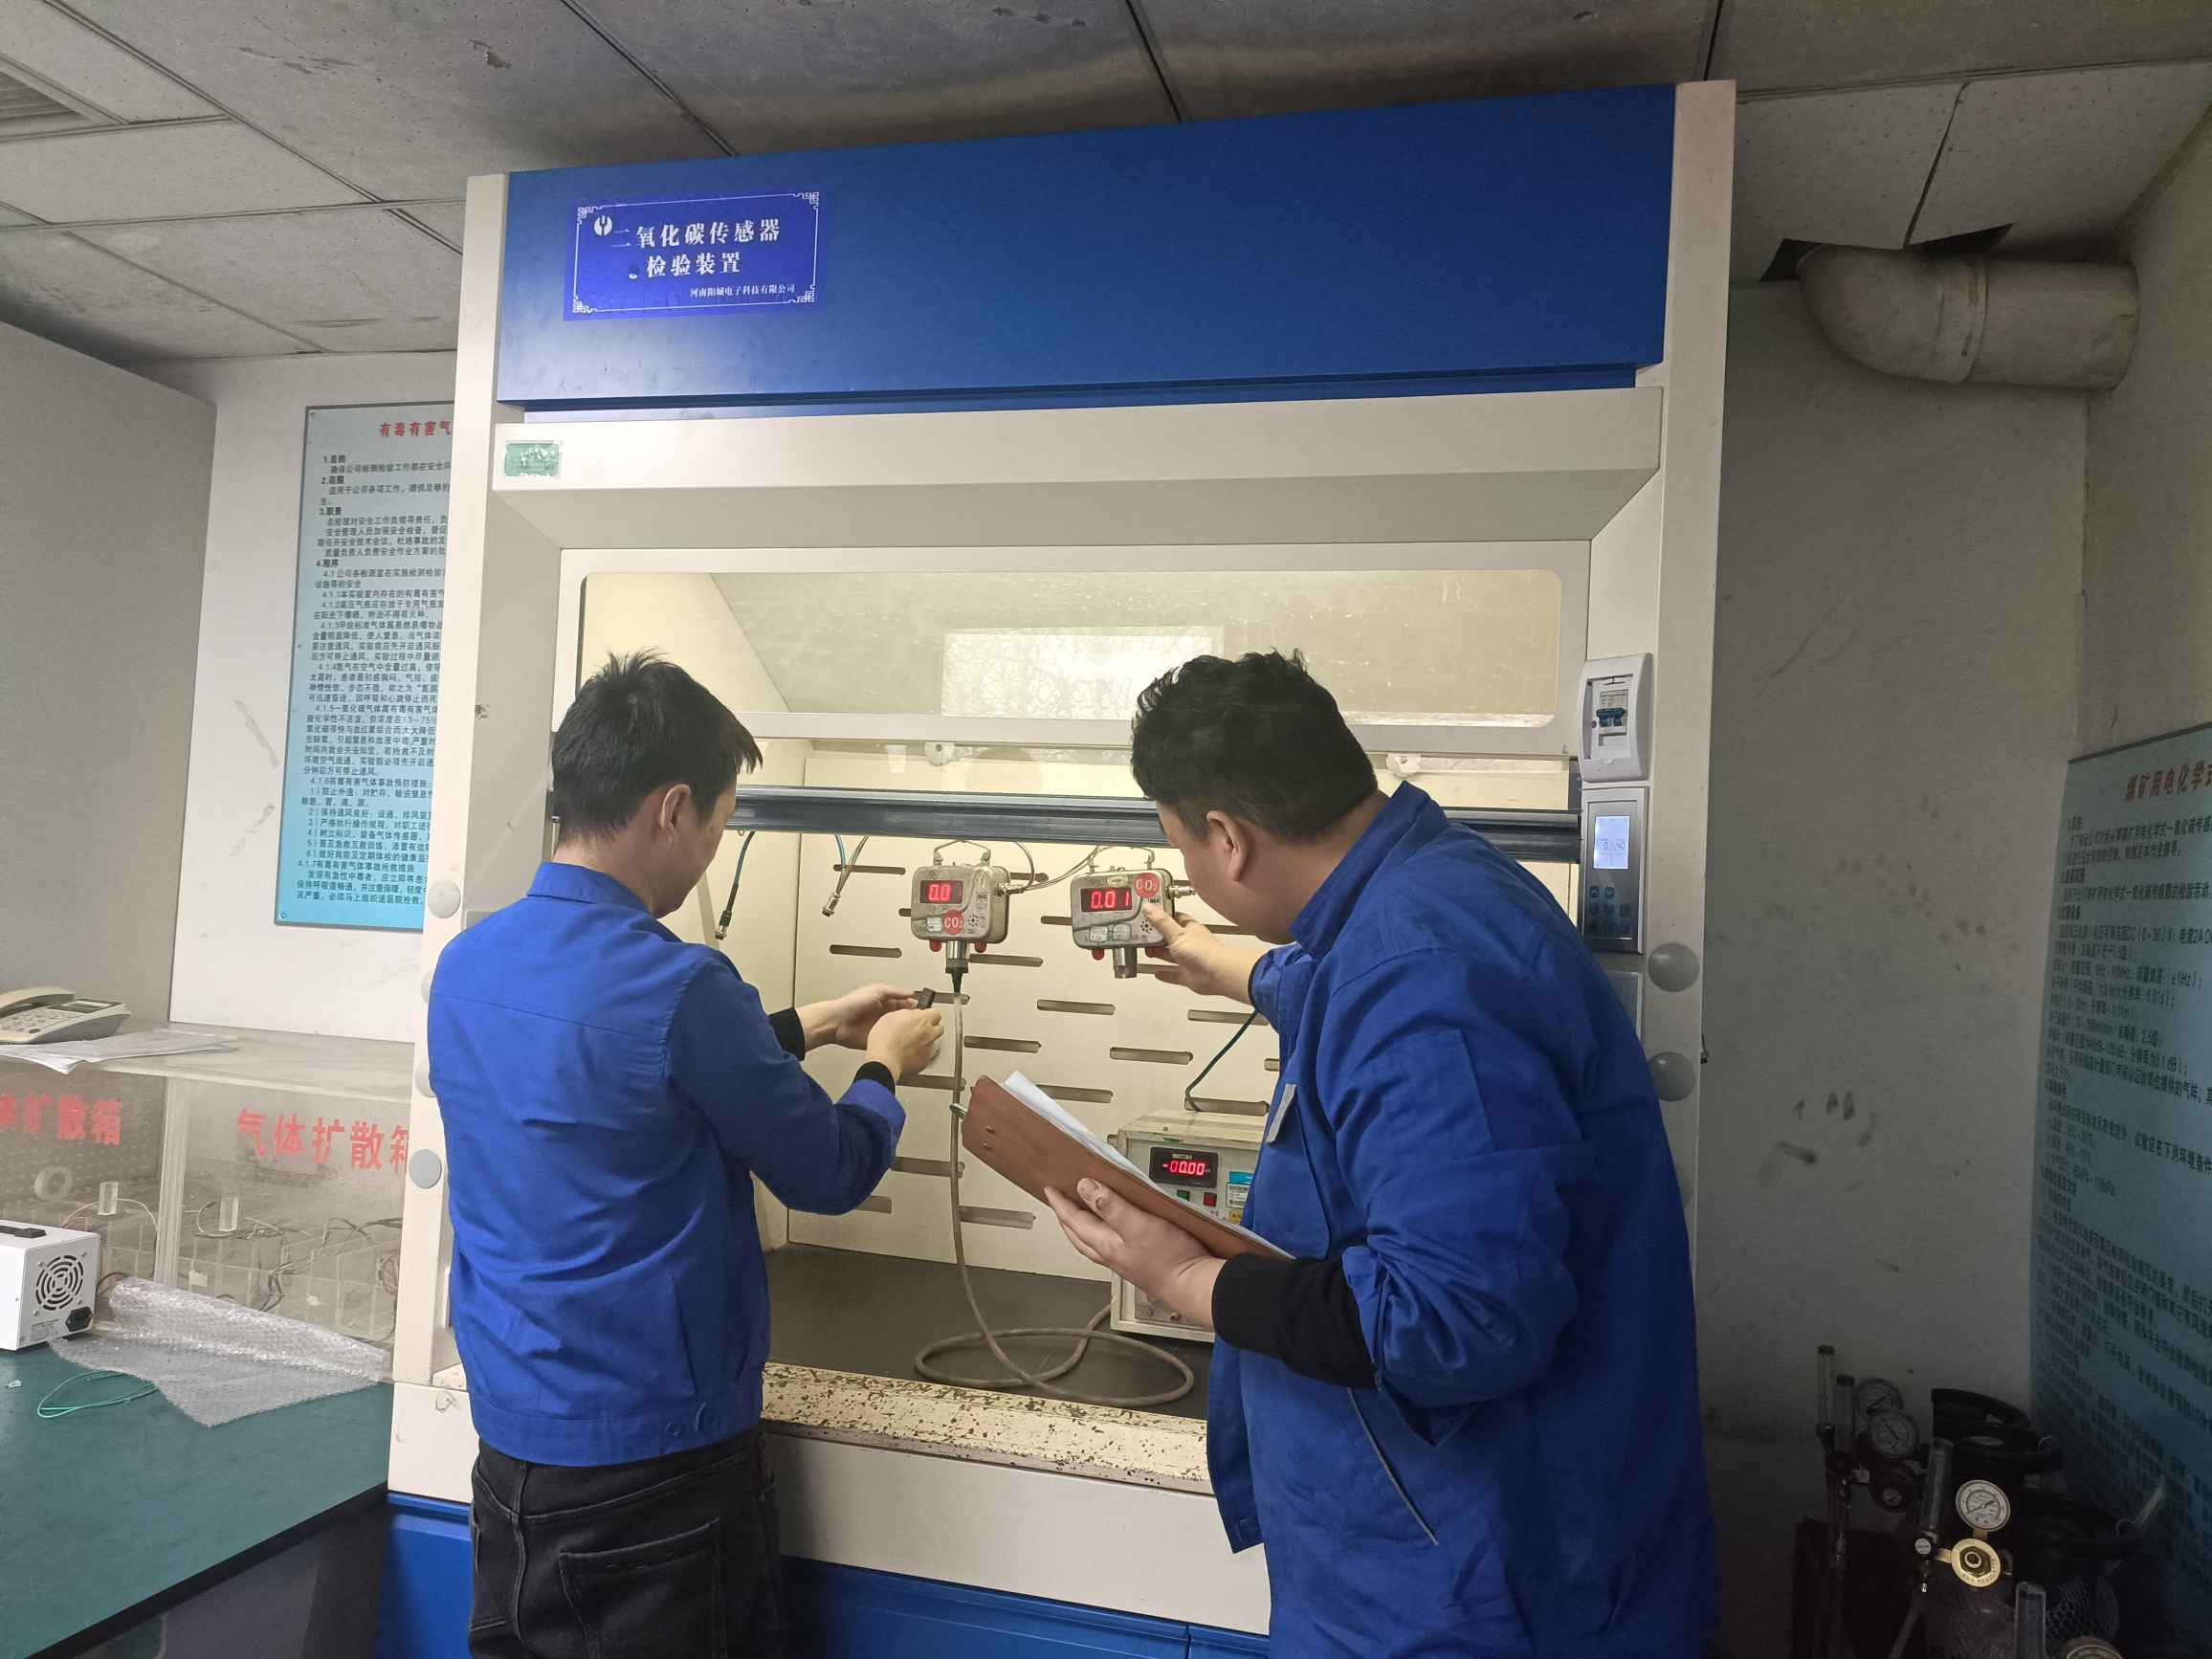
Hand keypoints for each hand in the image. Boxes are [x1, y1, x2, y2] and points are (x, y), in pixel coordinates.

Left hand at [803, 983, 918, 1050]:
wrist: (837, 1022)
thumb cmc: (852, 1004)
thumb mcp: (877, 991)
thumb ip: (895, 992)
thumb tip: (911, 992)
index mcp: (885, 1001)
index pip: (905, 1003)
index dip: (915, 1006)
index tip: (925, 1010)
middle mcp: (884, 1014)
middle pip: (903, 1016)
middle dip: (913, 1019)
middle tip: (924, 1022)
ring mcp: (881, 1027)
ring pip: (899, 1029)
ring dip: (906, 1030)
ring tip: (917, 1032)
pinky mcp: (877, 1038)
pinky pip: (890, 1040)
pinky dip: (897, 1040)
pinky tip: (905, 1041)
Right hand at [865, 1006, 941, 1081]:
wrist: (884, 1060)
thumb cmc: (884, 1040)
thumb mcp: (891, 1017)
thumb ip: (906, 1014)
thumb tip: (910, 1015)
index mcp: (922, 1020)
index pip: (935, 1013)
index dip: (928, 1015)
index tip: (922, 1017)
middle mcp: (929, 1033)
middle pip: (938, 1028)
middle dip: (930, 1028)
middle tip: (918, 1030)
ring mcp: (928, 1048)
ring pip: (932, 1042)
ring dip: (925, 1042)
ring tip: (909, 1044)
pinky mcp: (924, 1061)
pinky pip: (925, 1056)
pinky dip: (919, 1055)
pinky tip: (908, 1054)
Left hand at [1046, 1179, 1221, 1329]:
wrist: (1193, 1285)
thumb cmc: (1168, 1257)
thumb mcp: (1138, 1225)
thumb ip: (1111, 1206)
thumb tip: (1084, 1187)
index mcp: (1105, 1244)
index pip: (1074, 1221)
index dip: (1060, 1204)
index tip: (1049, 1189)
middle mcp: (1110, 1254)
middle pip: (1078, 1235)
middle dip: (1066, 1218)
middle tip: (1059, 1202)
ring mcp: (1124, 1261)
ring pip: (1092, 1243)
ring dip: (1081, 1227)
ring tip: (1081, 1213)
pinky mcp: (1139, 1263)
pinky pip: (1109, 1246)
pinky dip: (1102, 1233)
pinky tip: (1114, 1230)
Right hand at [1143, 903, 1261, 1004]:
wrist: (1217, 974)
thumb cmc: (1204, 951)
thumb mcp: (1177, 934)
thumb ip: (1162, 922)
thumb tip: (1150, 908)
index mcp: (1190, 929)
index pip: (1174, 918)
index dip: (1162, 916)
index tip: (1148, 915)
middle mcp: (1190, 943)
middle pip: (1170, 938)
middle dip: (1157, 938)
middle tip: (1143, 936)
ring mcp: (1189, 960)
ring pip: (1171, 956)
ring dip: (1159, 954)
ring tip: (1147, 951)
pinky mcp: (1188, 975)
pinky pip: (1174, 974)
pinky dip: (1166, 974)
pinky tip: (1157, 973)